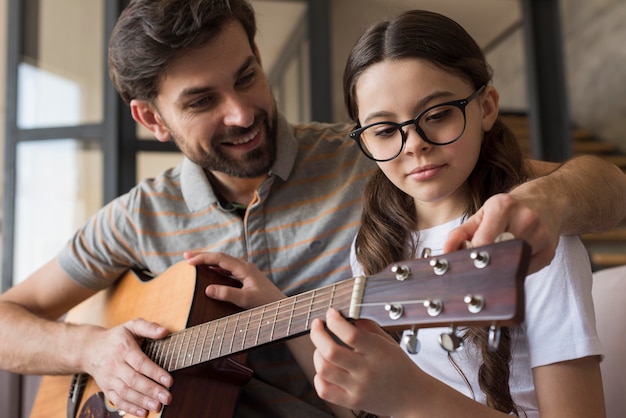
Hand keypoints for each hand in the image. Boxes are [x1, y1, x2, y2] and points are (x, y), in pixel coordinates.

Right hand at [81, 319, 172, 416]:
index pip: (140, 362)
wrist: (89, 349)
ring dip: (142, 401)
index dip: (155, 372)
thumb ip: (149, 327)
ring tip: (157, 406)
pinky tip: (143, 412)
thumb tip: (165, 331)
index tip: (169, 380)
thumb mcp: (131, 326)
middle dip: (151, 390)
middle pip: (133, 380)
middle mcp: (115, 365)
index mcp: (123, 348)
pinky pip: (117, 400)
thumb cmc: (116, 337)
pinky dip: (130, 408)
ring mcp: (109, 378)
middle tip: (167, 397)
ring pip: (125, 392)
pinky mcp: (106, 388)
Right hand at [184, 251, 284, 308]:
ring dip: (209, 261)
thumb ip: (228, 294)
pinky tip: (209, 272)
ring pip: (224, 262)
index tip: (188, 261)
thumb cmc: (267, 304)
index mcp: (245, 269)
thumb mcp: (246, 300)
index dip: (203, 258)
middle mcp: (245, 267)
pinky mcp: (247, 279)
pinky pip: (228, 270)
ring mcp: (246, 272)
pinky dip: (215, 269)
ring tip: (194, 262)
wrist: (283, 308)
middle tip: (186, 256)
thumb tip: (207, 289)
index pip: (220, 258)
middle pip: (220, 257)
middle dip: (203, 256)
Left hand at [310, 309, 421, 416]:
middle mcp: (367, 371)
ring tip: (321, 347)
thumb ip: (369, 327)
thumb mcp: (389, 342)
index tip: (331, 314)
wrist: (413, 397)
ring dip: (317, 353)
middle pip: (331, 351)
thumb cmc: (400, 367)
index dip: (335, 321)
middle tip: (318, 325)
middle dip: (318, 334)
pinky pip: (325, 391)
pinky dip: (318, 378)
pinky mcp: (352, 402)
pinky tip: (324, 369)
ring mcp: (358, 388)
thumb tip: (347, 316)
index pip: (350, 334)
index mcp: (379, 352)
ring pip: (324, 369)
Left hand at [443, 192, 557, 273]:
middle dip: (487, 260)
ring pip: (511, 263)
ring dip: (501, 265)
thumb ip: (460, 232)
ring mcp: (541, 236)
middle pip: (498, 252)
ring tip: (498, 256)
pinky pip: (525, 270)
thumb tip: (446, 252)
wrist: (547, 201)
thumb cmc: (509, 209)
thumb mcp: (482, 214)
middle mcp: (526, 219)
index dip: (472, 254)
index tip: (466, 261)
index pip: (484, 240)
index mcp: (504, 206)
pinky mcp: (549, 252)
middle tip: (479, 263)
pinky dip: (514, 268)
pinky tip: (514, 257)